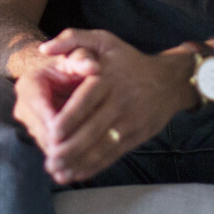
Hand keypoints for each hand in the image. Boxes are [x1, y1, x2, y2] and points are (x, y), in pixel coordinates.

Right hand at [12, 48, 96, 155]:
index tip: (74, 127)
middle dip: (59, 140)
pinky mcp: (40, 135)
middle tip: (82, 151)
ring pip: (45, 142)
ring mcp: (30, 123)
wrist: (66, 75)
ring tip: (83, 159)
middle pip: (39, 128)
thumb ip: (83, 59)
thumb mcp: (79, 57)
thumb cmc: (75, 64)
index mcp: (29, 84)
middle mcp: (24, 105)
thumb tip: (92, 66)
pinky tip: (82, 163)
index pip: (37, 103)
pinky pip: (50, 149)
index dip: (54, 116)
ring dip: (62, 151)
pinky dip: (65, 156)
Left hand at [33, 29, 194, 184]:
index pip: (84, 102)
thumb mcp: (103, 40)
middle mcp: (119, 101)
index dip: (67, 121)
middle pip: (91, 129)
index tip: (49, 133)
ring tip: (58, 172)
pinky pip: (112, 154)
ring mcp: (129, 121)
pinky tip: (77, 174)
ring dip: (78, 162)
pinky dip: (94, 167)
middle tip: (49, 159)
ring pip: (101, 146)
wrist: (169, 80)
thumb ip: (71, 39)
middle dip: (69, 148)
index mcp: (107, 78)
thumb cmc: (128, 60)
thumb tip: (44, 49)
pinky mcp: (135, 136)